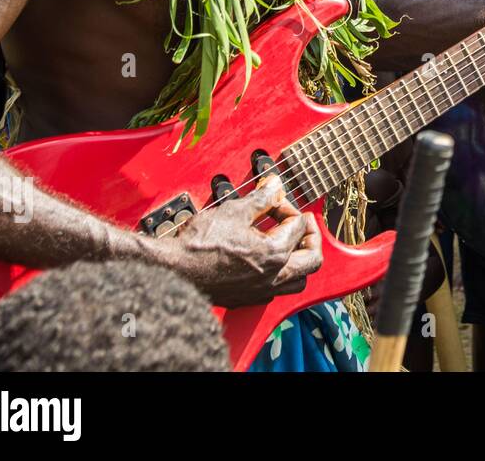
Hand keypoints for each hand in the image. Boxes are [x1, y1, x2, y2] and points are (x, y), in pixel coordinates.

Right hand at [169, 173, 322, 307]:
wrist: (172, 270)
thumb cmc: (199, 243)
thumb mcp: (234, 211)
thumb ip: (262, 198)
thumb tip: (275, 185)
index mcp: (274, 253)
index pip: (298, 226)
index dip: (287, 207)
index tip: (274, 201)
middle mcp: (273, 276)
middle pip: (312, 259)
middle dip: (310, 236)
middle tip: (301, 223)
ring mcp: (260, 291)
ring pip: (298, 280)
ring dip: (299, 260)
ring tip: (290, 243)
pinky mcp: (246, 298)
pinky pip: (276, 290)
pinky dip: (280, 275)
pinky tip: (268, 262)